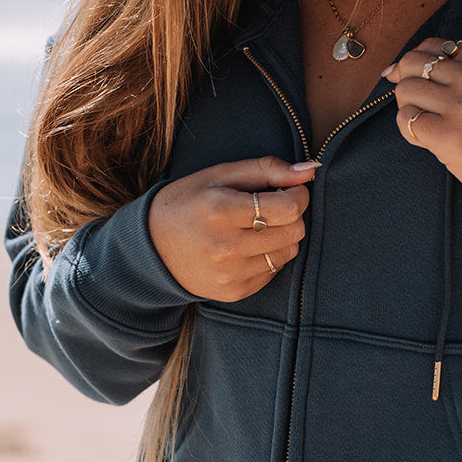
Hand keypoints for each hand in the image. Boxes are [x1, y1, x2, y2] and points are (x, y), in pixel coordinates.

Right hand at [148, 156, 318, 300]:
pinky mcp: (234, 292)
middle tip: (270, 206)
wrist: (151, 247)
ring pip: (288, 252)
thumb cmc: (187, 202)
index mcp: (221, 210)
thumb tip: (310, 170)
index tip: (287, 188)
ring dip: (282, 236)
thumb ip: (267, 169)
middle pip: (294, 231)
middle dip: (291, 214)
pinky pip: (274, 271)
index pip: (289, 207)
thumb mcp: (220, 175)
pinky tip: (246, 247)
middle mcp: (226, 247)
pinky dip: (268, 256)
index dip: (298, 194)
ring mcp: (230, 274)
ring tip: (257, 226)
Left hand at [383, 39, 461, 203]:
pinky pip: (406, 119)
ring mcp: (459, 106)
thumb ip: (461, 75)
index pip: (434, 46)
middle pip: (412, 62)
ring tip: (425, 123)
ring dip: (407, 106)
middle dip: (405, 80)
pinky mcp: (447, 135)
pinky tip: (426, 140)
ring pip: (405, 88)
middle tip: (416, 103)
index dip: (417, 63)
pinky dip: (408, 130)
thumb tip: (398, 70)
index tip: (416, 80)